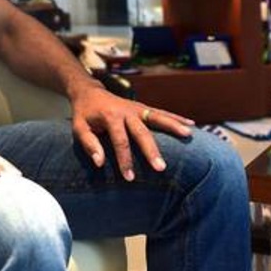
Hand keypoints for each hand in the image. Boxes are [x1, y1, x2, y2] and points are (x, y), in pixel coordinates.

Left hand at [69, 85, 194, 181]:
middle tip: (161, 168)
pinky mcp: (143, 107)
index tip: (129, 178)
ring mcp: (137, 107)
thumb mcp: (79, 127)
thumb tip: (99, 162)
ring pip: (157, 117)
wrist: (89, 92)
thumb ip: (88, 144)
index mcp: (110, 116)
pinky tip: (191, 125)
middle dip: (151, 151)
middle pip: (141, 132)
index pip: (119, 140)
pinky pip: (161, 112)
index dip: (125, 160)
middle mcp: (126, 111)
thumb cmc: (84, 114)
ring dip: (173, 126)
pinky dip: (176, 118)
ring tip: (188, 136)